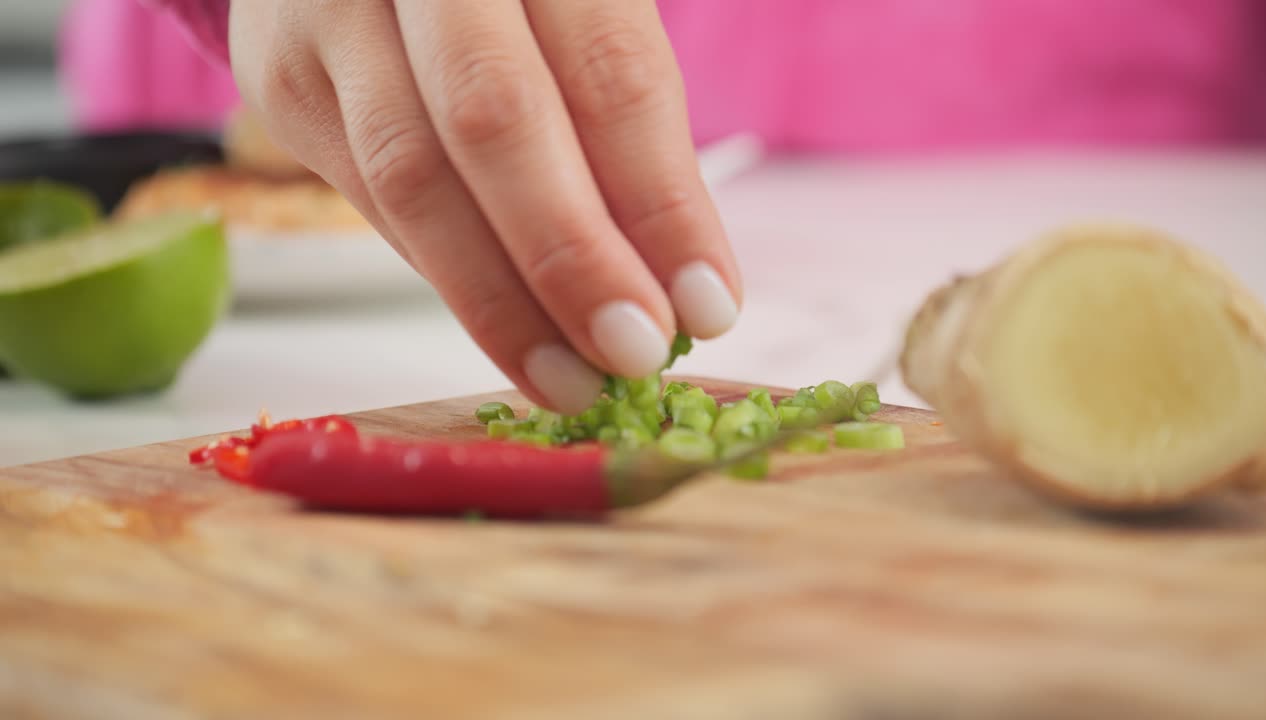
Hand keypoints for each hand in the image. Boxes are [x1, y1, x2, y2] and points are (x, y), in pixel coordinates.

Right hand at [228, 0, 741, 412]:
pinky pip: (371, 197)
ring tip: (571, 376)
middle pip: (495, 119)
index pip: (610, 73)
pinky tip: (507, 323)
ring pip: (411, 174)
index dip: (661, 201)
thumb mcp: (583, 15)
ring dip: (499, 300)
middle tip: (634, 354)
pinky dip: (449, 271)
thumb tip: (676, 289)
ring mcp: (329, 11)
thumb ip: (620, 126)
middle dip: (572, 259)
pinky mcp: (281, 75)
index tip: (709, 305)